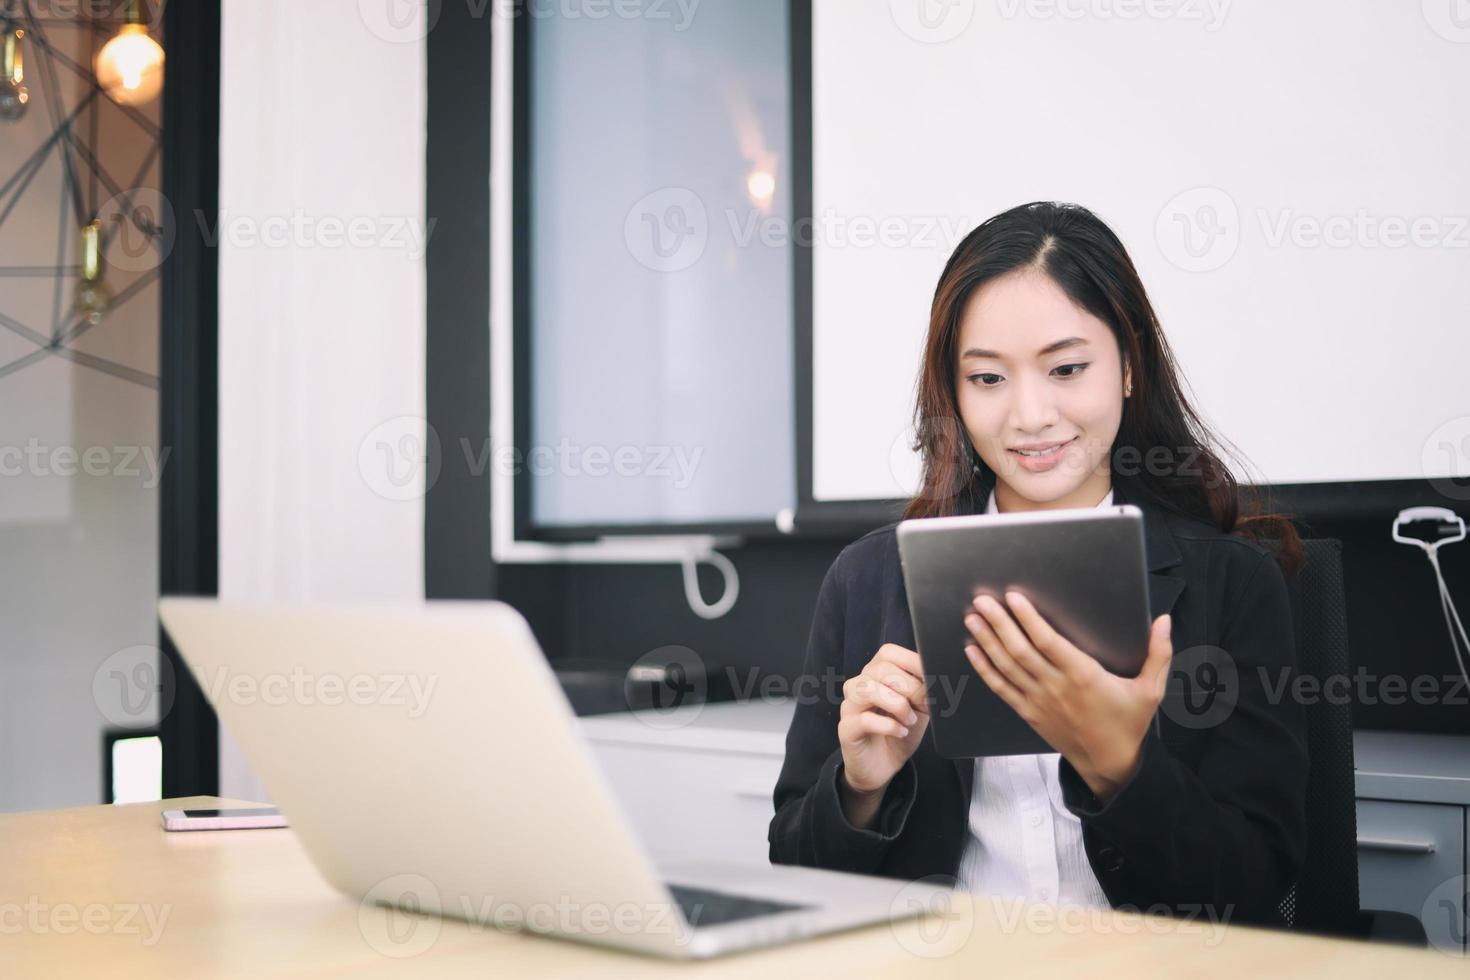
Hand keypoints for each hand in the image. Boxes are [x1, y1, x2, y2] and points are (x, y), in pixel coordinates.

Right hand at [836, 644, 929, 825]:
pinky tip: (901, 732)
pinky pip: (864, 719)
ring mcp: (850, 706)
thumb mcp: (918, 708)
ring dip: (897, 704)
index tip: (932, 677)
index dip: (912, 662)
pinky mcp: (846, 729)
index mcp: (876, 675)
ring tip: (910, 720)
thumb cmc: (899, 732)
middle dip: (910, 687)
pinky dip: (888, 725)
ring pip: (868, 689)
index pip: (888, 653)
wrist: (883, 767)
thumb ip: (924, 691)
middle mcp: (859, 685)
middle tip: (924, 705)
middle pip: (880, 670)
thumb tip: (938, 678)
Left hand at [964, 591, 1172, 800]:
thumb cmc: (1129, 724)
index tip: (1014, 598)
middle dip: (999, 623)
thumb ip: (1159, 653)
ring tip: (972, 617)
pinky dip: (985, 669)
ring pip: (1007, 667)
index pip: (1049, 642)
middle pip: (1020, 650)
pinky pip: (1002, 688)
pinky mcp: (1029, 713)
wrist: (1110, 765)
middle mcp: (1056, 687)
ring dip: (987, 641)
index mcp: (1084, 676)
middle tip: (982, 600)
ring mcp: (1039, 701)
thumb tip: (1165, 621)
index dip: (1029, 619)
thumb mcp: (1151, 690)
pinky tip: (972, 650)